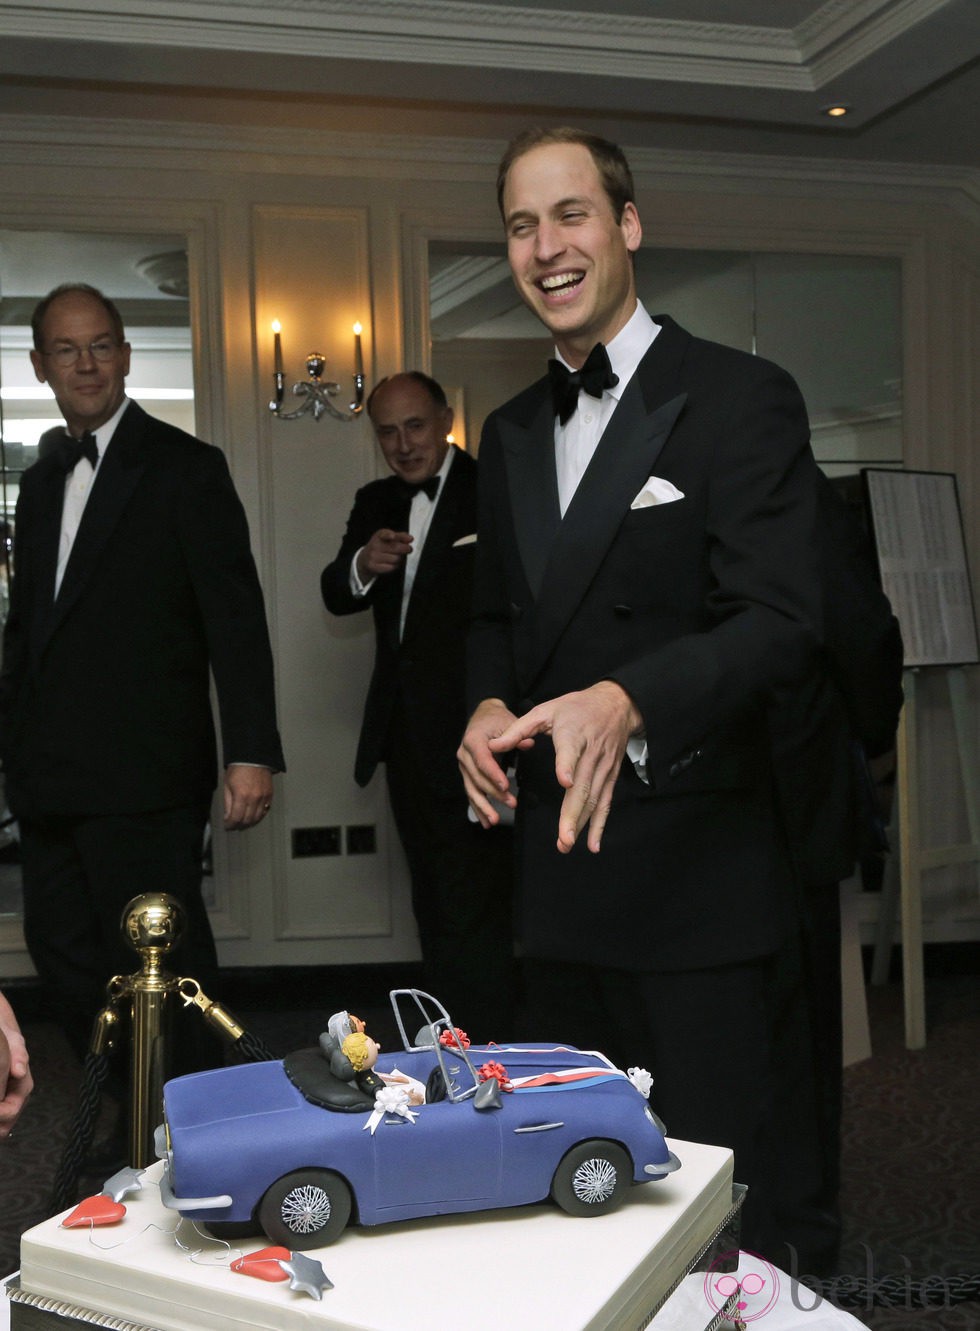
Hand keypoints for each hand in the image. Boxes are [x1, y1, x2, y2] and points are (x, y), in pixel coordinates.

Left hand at [0, 992, 31, 1136]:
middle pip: (4, 1127)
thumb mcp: (14, 1043)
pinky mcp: (1, 1102)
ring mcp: (8, 1102)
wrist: (4, 1036)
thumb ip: (19, 1055)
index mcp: (23, 1087)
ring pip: (1, 1127)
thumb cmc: (9, 1040)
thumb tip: (19, 1071)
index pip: (9, 1113)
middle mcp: (17, 1098)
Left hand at [223, 764, 273, 829]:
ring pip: (257, 818)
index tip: (227, 826)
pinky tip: (253, 816)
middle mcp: (254, 798)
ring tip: (243, 823)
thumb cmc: (238, 769)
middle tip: (234, 826)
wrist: (253, 758)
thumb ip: (228, 803)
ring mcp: (264, 797)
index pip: (236, 818)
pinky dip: (258, 816)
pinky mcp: (270, 795)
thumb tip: (228, 817)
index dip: (230, 825)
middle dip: (239, 826)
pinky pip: (265, 811)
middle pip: (247, 820)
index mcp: (241, 796)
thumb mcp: (227, 785)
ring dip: (249, 823)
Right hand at [356, 529, 412, 580]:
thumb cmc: (380, 547)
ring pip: (395, 558)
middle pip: (395, 547)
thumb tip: (410, 538)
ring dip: (400, 558)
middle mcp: (374, 545)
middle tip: (409, 549)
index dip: (389, 535)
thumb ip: (400, 536)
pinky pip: (391, 567)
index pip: (384, 534)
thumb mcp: (388, 538)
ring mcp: (373, 556)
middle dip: (405, 548)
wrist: (365, 559)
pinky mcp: (373, 566)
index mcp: (378, 535)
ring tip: (396, 556)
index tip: (393, 536)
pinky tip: (391, 563)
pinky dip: (395, 566)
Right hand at [458, 698, 522, 826]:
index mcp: (473, 740)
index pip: (482, 760)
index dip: (493, 774)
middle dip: (493, 792)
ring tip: (494, 820)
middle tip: (511, 803)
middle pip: (477, 778)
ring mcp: (464, 765)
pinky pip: (471, 792)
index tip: (506, 786)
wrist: (483, 716)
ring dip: (483, 806)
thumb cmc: (497, 719)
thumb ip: (516, 734)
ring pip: (471, 788)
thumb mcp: (508, 721)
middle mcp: (464, 754)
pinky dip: (478, 807)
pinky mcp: (467, 774)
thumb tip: (528, 744)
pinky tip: (486, 821)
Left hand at [489, 681, 641, 853]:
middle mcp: (591, 752)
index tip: (565, 782)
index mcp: (572, 734)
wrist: (615, 704)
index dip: (567, 766)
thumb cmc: (576, 707)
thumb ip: (518, 729)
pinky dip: (600, 825)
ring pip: (593, 798)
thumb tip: (493, 746)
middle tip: (563, 838)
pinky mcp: (610, 776)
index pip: (570, 751)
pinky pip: (606, 802)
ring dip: (582, 824)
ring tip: (567, 844)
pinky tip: (593, 845)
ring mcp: (603, 766)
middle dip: (572, 814)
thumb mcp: (546, 710)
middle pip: (582, 785)